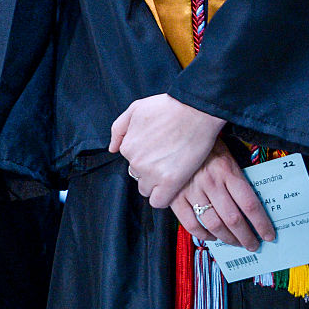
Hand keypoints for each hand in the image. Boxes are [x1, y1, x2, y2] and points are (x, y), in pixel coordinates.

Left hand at [110, 94, 225, 208]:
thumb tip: (112, 149)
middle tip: (167, 158)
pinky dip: (163, 198)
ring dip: (157, 183)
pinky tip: (172, 187)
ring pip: (147, 189)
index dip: (146, 156)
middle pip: (139, 175)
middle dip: (150, 170)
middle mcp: (136, 162)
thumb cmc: (168, 107)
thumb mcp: (135, 109)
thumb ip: (119, 129)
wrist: (196, 110)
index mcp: (127, 147)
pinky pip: (158, 202)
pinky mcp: (171, 182)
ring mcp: (152, 174)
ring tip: (172, 169)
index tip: (159, 151)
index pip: (131, 161)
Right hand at [169, 140, 275, 251]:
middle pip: (234, 218)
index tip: (268, 235)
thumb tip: (251, 204)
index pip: (250, 204)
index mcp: (227, 171)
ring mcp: (191, 190)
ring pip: (213, 223)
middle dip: (246, 237)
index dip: (261, 224)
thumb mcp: (226, 155)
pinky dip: (202, 234)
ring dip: (227, 238)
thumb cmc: (204, 145)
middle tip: (252, 245)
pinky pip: (190, 222)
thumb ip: (236, 177)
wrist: (174, 133)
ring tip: (235, 243)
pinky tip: (211, 236)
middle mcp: (211, 182)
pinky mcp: (174, 196)